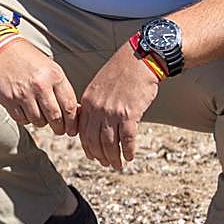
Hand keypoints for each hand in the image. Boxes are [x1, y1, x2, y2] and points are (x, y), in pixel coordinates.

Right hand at [0, 39, 78, 136]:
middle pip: (55, 118)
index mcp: (54, 76)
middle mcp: (40, 85)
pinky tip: (27, 110)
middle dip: (60, 128)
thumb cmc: (31, 61)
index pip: (69, 107)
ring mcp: (23, 93)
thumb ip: (62, 90)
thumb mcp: (51, 69)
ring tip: (41, 115)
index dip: (73, 123)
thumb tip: (75, 114)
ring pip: (39, 121)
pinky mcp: (9, 100)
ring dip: (42, 122)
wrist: (1, 50)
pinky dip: (27, 119)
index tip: (73, 130)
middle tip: (60, 130)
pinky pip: (23, 120)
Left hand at [77, 45, 160, 171]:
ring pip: (109, 144)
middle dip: (100, 156)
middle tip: (106, 164)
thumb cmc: (123, 71)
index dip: (88, 147)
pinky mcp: (130, 114)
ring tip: (117, 164)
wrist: (140, 58)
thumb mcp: (100, 85)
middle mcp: (97, 109)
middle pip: (94, 141)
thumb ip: (95, 103)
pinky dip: (128, 151)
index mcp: (88, 102)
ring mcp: (113, 112)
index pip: (83, 132)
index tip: (93, 156)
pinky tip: (129, 157)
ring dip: (113, 158)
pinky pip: (127, 139)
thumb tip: (96, 122)